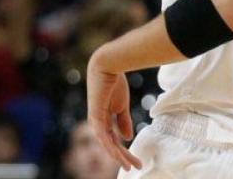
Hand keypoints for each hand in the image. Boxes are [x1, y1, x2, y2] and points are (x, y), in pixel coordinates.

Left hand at [86, 52, 141, 171]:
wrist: (108, 65)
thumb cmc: (114, 82)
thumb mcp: (122, 106)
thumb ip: (123, 121)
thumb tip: (127, 138)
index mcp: (104, 120)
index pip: (115, 140)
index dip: (125, 150)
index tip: (137, 159)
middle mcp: (98, 123)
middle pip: (112, 145)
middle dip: (124, 156)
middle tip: (137, 167)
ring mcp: (96, 121)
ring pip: (108, 144)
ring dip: (119, 156)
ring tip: (131, 166)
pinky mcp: (96, 117)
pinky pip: (104, 136)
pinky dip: (111, 147)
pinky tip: (119, 155)